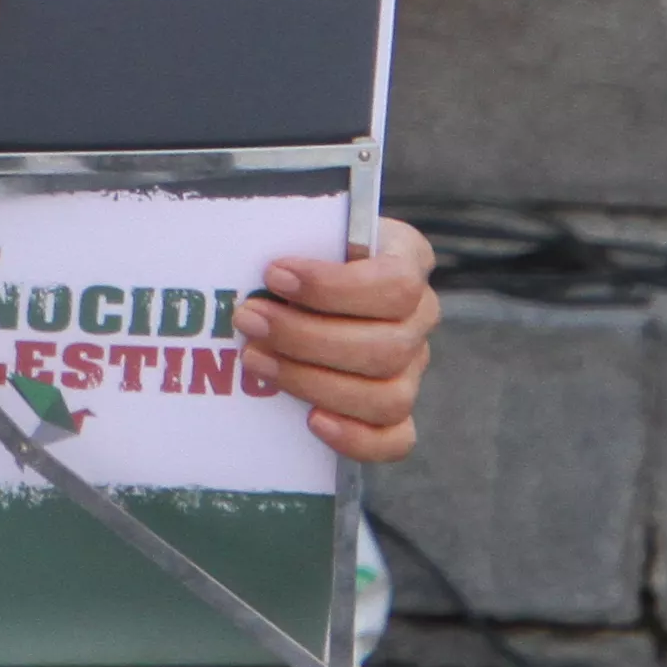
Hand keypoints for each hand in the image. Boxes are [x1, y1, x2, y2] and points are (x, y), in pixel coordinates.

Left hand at [240, 215, 436, 462]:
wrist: (298, 286)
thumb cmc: (299, 250)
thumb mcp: (299, 226)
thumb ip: (289, 232)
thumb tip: (247, 258)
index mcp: (407, 259)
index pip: (396, 283)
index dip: (333, 287)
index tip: (273, 274)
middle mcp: (419, 316)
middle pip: (387, 346)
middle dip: (306, 337)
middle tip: (248, 319)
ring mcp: (411, 367)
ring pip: (388, 395)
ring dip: (313, 382)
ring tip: (255, 359)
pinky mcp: (396, 411)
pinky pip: (395, 439)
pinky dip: (355, 438)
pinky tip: (311, 419)